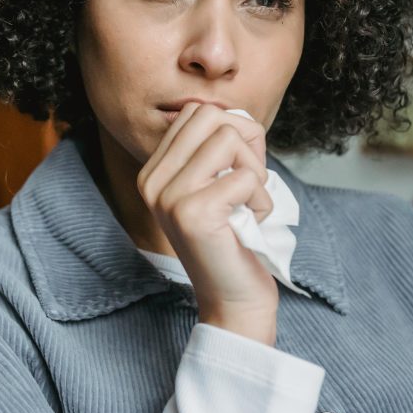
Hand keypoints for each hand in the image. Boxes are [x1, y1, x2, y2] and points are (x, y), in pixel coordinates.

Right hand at [137, 102, 278, 343]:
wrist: (233, 300)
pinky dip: (261, 200)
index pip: (195, 112)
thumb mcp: (218, 184)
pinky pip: (246, 177)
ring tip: (247, 206)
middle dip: (245, 142)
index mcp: (153, 172)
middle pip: (211, 116)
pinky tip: (249, 224)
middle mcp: (152, 182)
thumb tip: (235, 114)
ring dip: (255, 173)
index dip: (231, 130)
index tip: (237, 169)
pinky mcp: (192, 214)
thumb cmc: (235, 239)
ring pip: (230, 140)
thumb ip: (218, 147)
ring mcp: (168, 197)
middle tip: (249, 182)